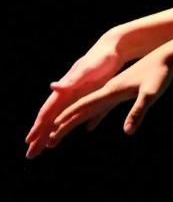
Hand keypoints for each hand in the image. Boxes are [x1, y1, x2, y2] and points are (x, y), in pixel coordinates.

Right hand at [25, 32, 126, 158]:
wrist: (115, 47)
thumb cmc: (101, 59)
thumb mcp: (87, 71)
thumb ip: (70, 81)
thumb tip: (53, 88)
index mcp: (66, 90)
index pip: (48, 113)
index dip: (38, 127)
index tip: (29, 141)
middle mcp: (69, 93)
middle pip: (52, 118)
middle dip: (40, 136)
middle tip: (31, 154)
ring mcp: (81, 94)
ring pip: (65, 117)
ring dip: (56, 131)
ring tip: (49, 145)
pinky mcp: (94, 93)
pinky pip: (87, 111)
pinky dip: (83, 120)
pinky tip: (86, 128)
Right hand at [38, 51, 172, 149]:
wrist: (161, 55)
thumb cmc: (157, 74)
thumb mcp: (150, 94)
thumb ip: (137, 111)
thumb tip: (128, 131)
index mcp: (107, 92)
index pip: (79, 108)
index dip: (64, 122)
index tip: (49, 137)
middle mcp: (102, 90)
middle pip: (73, 109)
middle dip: (56, 126)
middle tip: (42, 143)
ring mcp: (108, 91)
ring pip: (84, 110)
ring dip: (70, 123)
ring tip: (57, 137)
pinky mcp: (117, 92)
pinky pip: (99, 108)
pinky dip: (91, 118)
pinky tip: (87, 127)